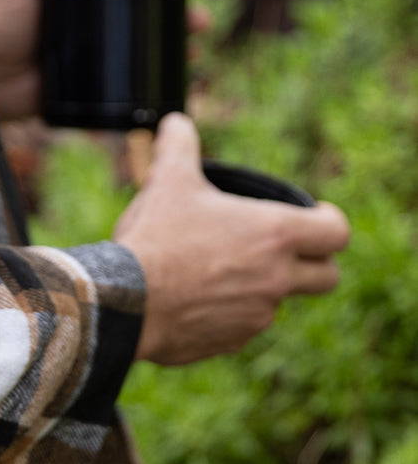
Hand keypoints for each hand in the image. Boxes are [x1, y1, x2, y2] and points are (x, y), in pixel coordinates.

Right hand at [114, 113, 349, 365]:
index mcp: (274, 234)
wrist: (125, 301)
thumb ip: (179, 144)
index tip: (316, 216)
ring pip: (280, 301)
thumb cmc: (156, 236)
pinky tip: (195, 295)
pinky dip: (230, 311)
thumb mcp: (168, 179)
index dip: (331, 221)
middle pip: (328, 277)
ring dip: (263, 285)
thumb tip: (176, 122)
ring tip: (219, 267)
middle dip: (315, 263)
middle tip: (284, 248)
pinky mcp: (233, 341)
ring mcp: (257, 316)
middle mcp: (276, 278)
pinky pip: (245, 326)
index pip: (337, 233)